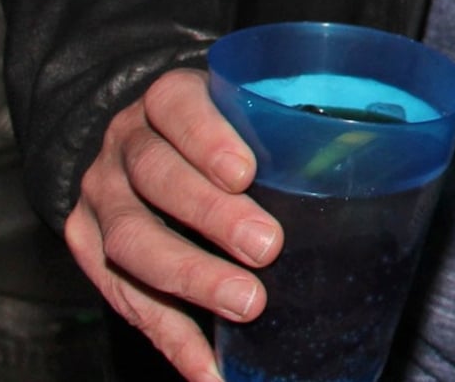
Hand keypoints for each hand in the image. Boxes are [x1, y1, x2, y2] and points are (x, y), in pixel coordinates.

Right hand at [64, 69, 278, 381]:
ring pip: (131, 241)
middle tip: (268, 246)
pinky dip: (171, 338)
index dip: (207, 138)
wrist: (134, 140)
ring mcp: (100, 199)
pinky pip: (125, 300)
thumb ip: (280, 126)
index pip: (177, 106)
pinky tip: (208, 368)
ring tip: (247, 304)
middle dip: (212, 216)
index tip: (245, 172)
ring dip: (191, 279)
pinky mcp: (87, 250)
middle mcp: (124, 146)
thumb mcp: (240, 106)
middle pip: (157, 178)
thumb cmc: (214, 127)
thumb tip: (367, 158)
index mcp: (165, 100)